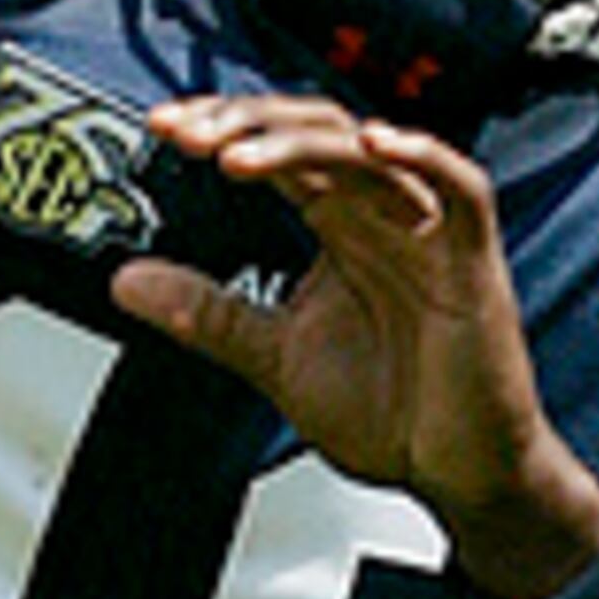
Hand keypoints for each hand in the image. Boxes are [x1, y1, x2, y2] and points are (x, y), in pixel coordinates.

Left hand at [109, 96, 598, 598]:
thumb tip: (126, 280)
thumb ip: (207, 312)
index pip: (277, 148)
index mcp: (340, 224)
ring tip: (234, 157)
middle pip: (316, 131)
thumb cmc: (392, 412)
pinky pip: (462, 188)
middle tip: (184, 133)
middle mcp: (383, 215)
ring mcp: (430, 233)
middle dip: (246, 122)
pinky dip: (423, 156)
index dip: (222, 126)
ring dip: (299, 144)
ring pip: (370, 151)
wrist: (455, 475)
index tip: (161, 128)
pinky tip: (373, 143)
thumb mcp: (274, 355)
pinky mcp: (473, 263)